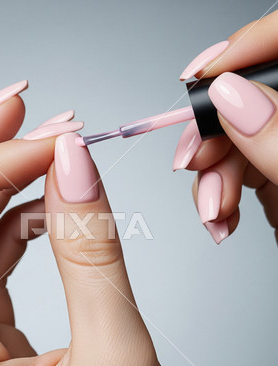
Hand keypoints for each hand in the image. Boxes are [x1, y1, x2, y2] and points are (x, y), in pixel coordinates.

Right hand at [174, 10, 277, 243]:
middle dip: (212, 136)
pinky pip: (233, 174)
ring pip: (233, 140)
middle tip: (194, 166)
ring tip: (213, 212)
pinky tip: (218, 218)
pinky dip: (215, 197)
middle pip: (250, 97)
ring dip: (209, 178)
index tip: (200, 77)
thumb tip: (231, 96)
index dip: (244, 50)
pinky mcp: (277, 178)